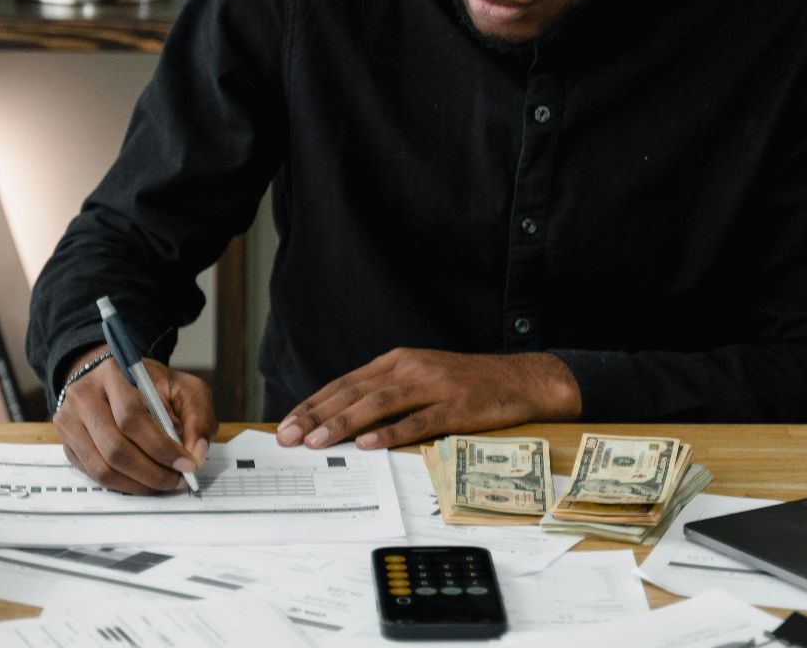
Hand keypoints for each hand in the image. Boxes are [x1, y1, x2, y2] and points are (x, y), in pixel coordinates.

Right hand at [54, 345, 217, 493]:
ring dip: (138, 483)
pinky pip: (93, 474)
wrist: (112, 378)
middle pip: (115, 447)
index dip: (161, 446)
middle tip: (177, 480)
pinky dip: (122, 484)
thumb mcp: (184, 388)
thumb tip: (195, 454)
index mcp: (113, 373)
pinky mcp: (67, 443)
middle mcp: (84, 396)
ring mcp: (70, 421)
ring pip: (102, 467)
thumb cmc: (151, 385)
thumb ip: (197, 418)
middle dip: (152, 471)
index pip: (132, 417)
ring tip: (163, 483)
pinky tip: (143, 481)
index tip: (186, 464)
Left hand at [276, 349, 580, 450]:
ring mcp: (433, 385)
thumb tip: (343, 421)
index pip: (344, 383)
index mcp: (397, 361)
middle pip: (354, 392)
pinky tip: (370, 443)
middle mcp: (410, 368)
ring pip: (380, 404)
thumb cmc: (466, 383)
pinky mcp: (455, 406)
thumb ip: (386, 393)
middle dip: (317, 416)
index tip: (286, 425)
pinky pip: (419, 421)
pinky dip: (392, 432)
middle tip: (289, 437)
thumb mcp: (420, 378)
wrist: (520, 379)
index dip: (313, 404)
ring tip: (318, 441)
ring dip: (345, 423)